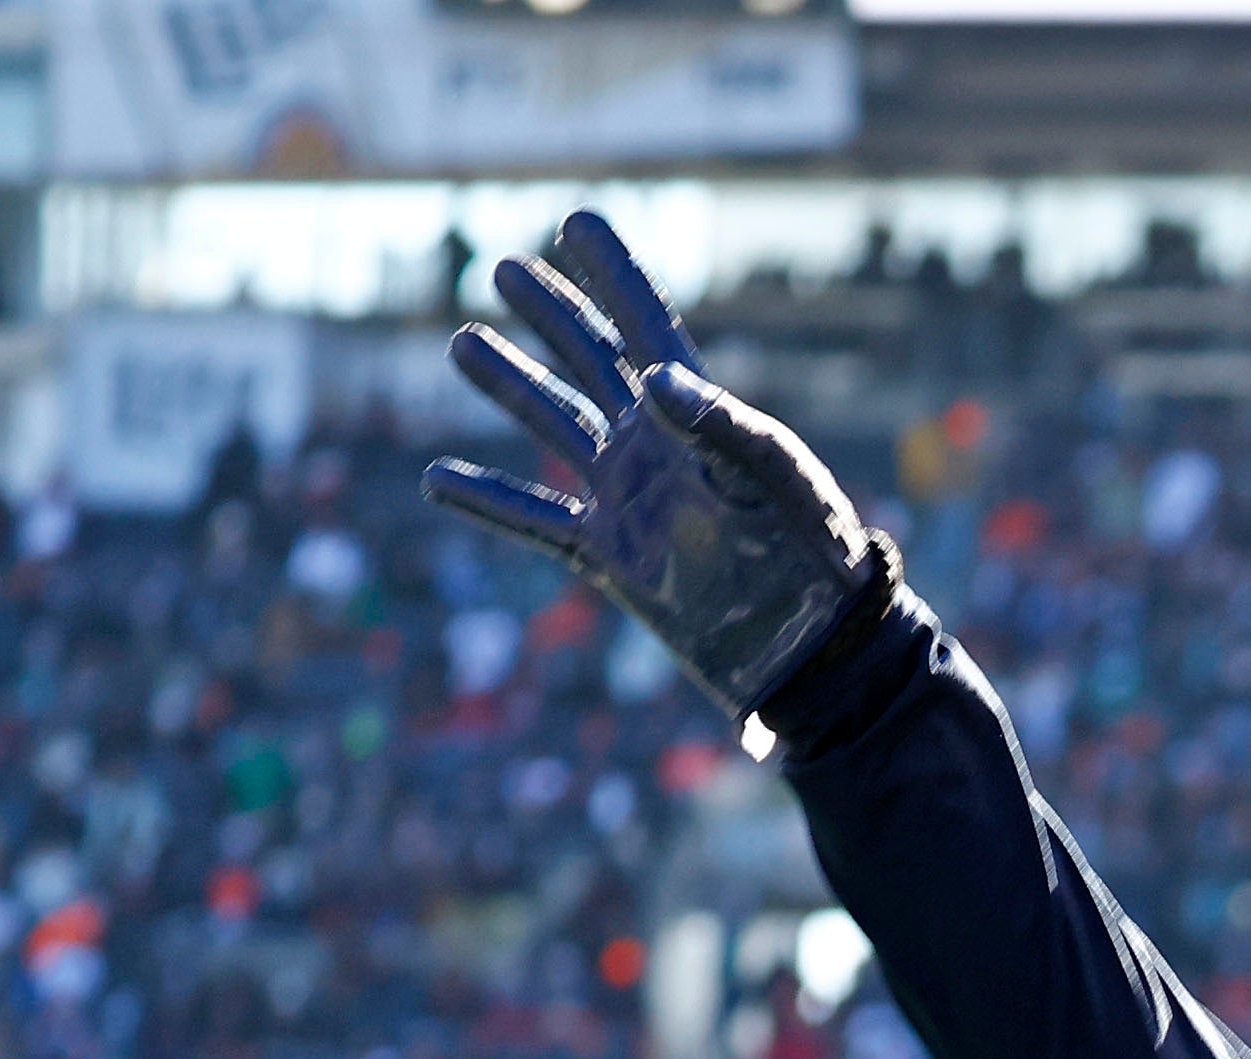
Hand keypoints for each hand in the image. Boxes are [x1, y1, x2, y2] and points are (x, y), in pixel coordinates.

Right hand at [421, 210, 876, 724]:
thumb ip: (720, 425)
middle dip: (552, 315)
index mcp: (700, 416)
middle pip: (591, 363)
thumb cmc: (813, 554)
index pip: (646, 328)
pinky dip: (488, 501)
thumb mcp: (775, 478)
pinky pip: (535, 522)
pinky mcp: (611, 557)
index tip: (577, 222)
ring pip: (554, 427)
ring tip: (462, 341)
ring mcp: (630, 499)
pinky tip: (436, 479)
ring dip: (510, 384)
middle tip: (504, 266)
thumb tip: (655, 378)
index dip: (613, 275)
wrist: (810, 645)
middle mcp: (657, 447)